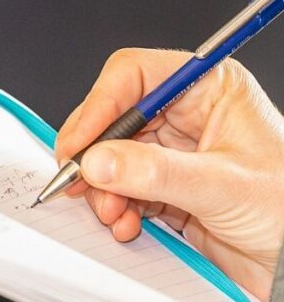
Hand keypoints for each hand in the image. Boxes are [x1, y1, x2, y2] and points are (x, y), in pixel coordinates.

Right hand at [55, 49, 283, 301]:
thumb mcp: (222, 186)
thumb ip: (156, 173)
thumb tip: (100, 161)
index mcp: (211, 91)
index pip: (135, 76)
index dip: (100, 106)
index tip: (80, 145)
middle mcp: (189, 118)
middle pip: (115, 121)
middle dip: (95, 157)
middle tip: (80, 183)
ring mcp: (175, 156)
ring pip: (112, 160)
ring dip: (103, 190)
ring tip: (114, 213)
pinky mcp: (166, 191)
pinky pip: (122, 192)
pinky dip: (115, 210)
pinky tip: (127, 225)